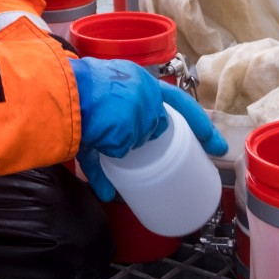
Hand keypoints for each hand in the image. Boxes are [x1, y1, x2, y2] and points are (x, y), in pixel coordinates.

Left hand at [71, 57, 227, 201]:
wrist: (63, 100)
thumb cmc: (106, 101)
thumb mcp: (143, 113)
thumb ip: (151, 126)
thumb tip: (144, 138)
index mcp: (143, 84)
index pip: (180, 104)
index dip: (201, 126)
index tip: (215, 148)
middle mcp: (121, 94)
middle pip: (147, 121)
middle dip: (157, 141)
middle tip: (172, 162)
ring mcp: (98, 112)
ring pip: (120, 138)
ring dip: (129, 157)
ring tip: (143, 177)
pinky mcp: (78, 130)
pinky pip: (94, 154)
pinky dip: (101, 174)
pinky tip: (109, 193)